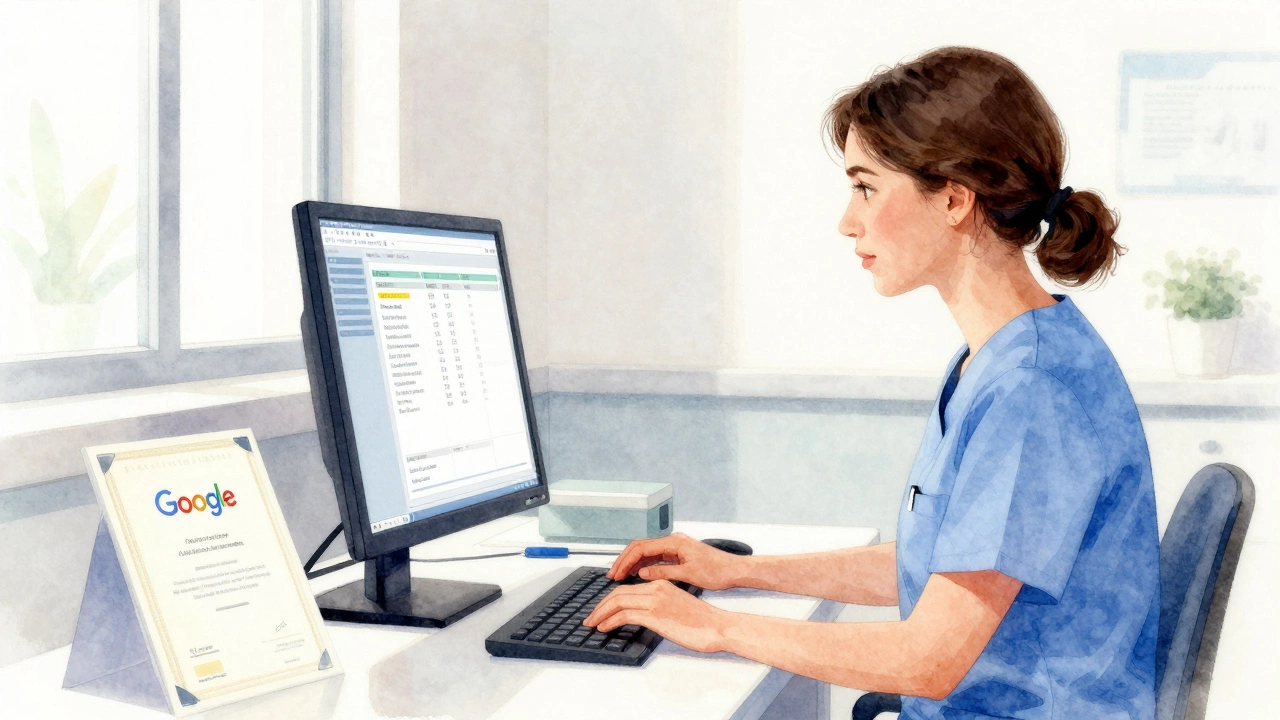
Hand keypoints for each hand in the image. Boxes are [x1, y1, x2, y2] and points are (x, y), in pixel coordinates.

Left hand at [583, 579, 728, 653]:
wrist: (717, 626)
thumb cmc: (702, 620)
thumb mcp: (677, 606)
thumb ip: (660, 605)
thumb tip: (644, 615)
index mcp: (661, 584)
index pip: (627, 589)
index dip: (610, 599)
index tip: (601, 609)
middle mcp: (656, 588)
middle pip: (618, 593)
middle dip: (600, 605)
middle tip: (590, 617)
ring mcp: (655, 600)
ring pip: (617, 601)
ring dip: (600, 613)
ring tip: (592, 623)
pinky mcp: (655, 614)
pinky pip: (624, 614)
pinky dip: (610, 620)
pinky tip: (604, 628)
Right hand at [608, 532, 745, 590]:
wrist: (735, 570)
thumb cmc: (717, 572)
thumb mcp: (688, 575)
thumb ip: (663, 572)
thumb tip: (642, 573)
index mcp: (674, 542)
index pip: (641, 548)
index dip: (625, 561)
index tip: (616, 573)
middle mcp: (673, 541)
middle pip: (640, 547)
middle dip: (624, 560)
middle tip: (612, 575)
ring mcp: (675, 547)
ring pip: (646, 552)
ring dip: (632, 563)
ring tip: (620, 577)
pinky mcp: (678, 554)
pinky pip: (655, 557)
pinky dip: (644, 565)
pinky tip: (637, 575)